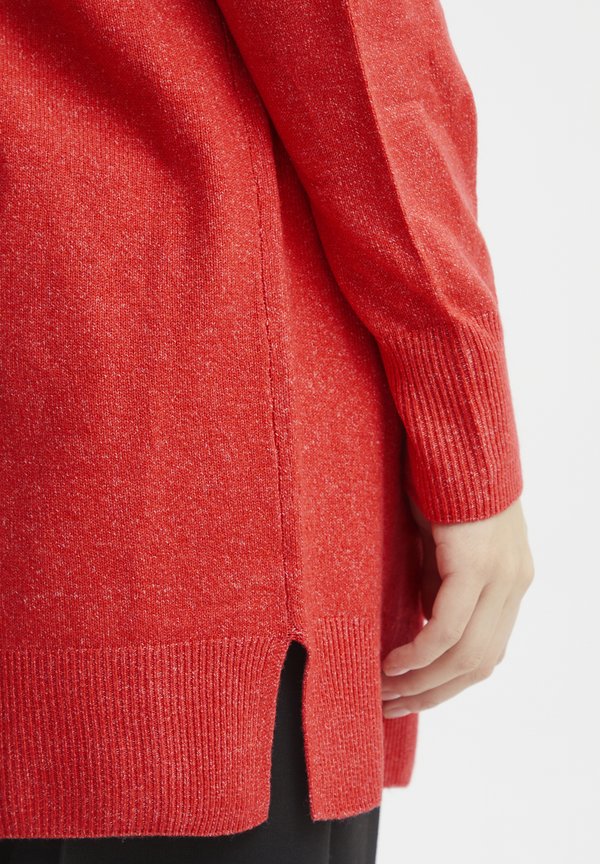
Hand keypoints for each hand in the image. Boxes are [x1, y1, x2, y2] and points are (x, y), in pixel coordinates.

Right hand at [381, 495, 533, 716]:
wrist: (453, 437)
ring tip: (385, 692)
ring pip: (466, 655)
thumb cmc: (441, 484)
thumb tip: (421, 629)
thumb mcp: (442, 547)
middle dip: (433, 693)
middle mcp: (514, 584)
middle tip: (392, 705)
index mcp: (511, 581)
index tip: (411, 696)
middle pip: (480, 663)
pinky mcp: (476, 565)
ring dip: (422, 682)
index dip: (449, 683)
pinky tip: (393, 665)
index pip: (487, 652)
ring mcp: (501, 576)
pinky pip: (446, 629)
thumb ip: (439, 587)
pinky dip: (418, 655)